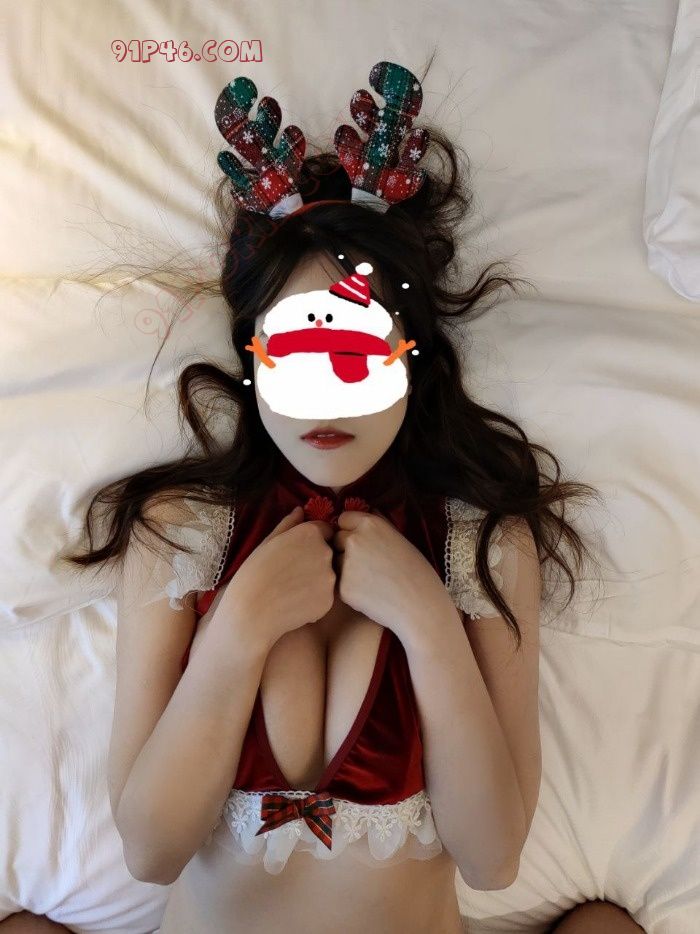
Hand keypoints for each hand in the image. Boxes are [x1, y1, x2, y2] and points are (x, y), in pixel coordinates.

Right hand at [226, 506, 336, 651]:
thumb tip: (300, 510)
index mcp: (310, 533)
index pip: (324, 530)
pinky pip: (324, 596)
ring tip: (291, 590)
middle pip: (327, 552)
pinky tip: (294, 603)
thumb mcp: (267, 543)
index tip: (296, 552)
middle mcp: (325, 552)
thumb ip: (288, 525)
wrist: (251, 612)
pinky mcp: (329, 601)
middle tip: (290, 573)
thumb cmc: (253, 574)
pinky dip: (314, 600)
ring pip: (327, 575)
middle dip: (314, 560)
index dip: (310, 540)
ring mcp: (329, 578)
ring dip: (315, 580)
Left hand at [332, 508, 453, 645]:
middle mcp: (354, 540)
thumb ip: (377, 526)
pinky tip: (369, 594)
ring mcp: (346, 564)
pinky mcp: (343, 587)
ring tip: (371, 580)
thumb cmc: (415, 571)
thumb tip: (364, 513)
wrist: (420, 604)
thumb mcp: (399, 538)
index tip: (360, 541)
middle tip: (367, 563)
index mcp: (370, 524)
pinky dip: (349, 588)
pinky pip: (339, 583)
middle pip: (336, 539)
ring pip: (336, 562)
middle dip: (345, 549)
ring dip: (345, 569)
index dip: (350, 530)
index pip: (344, 519)